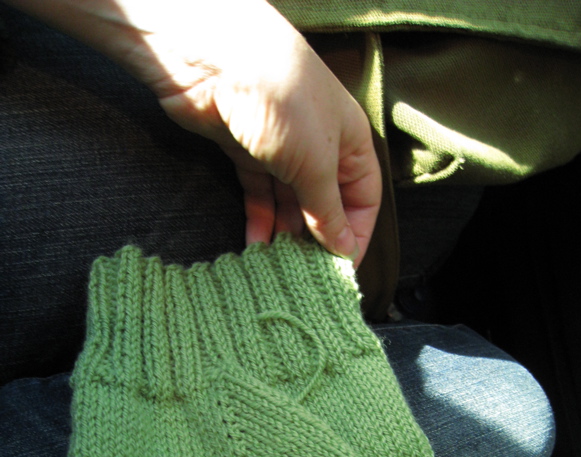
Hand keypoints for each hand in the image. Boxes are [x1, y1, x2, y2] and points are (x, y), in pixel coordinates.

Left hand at [4, 0, 380, 264]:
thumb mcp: (317, 163)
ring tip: (277, 266)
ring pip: (289, 203)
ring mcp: (281, 149)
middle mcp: (319, 147)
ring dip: (284, 234)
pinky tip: (255, 244)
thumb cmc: (282, 99)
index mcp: (350, 143)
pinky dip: (257, 219)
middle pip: (324, 204)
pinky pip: (258, 194)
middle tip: (304, 274)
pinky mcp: (245, 151)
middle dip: (315, 239)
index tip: (339, 271)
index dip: (354, 235)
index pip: (363, 200)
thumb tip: (343, 247)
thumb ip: (328, 210)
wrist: (216, 57)